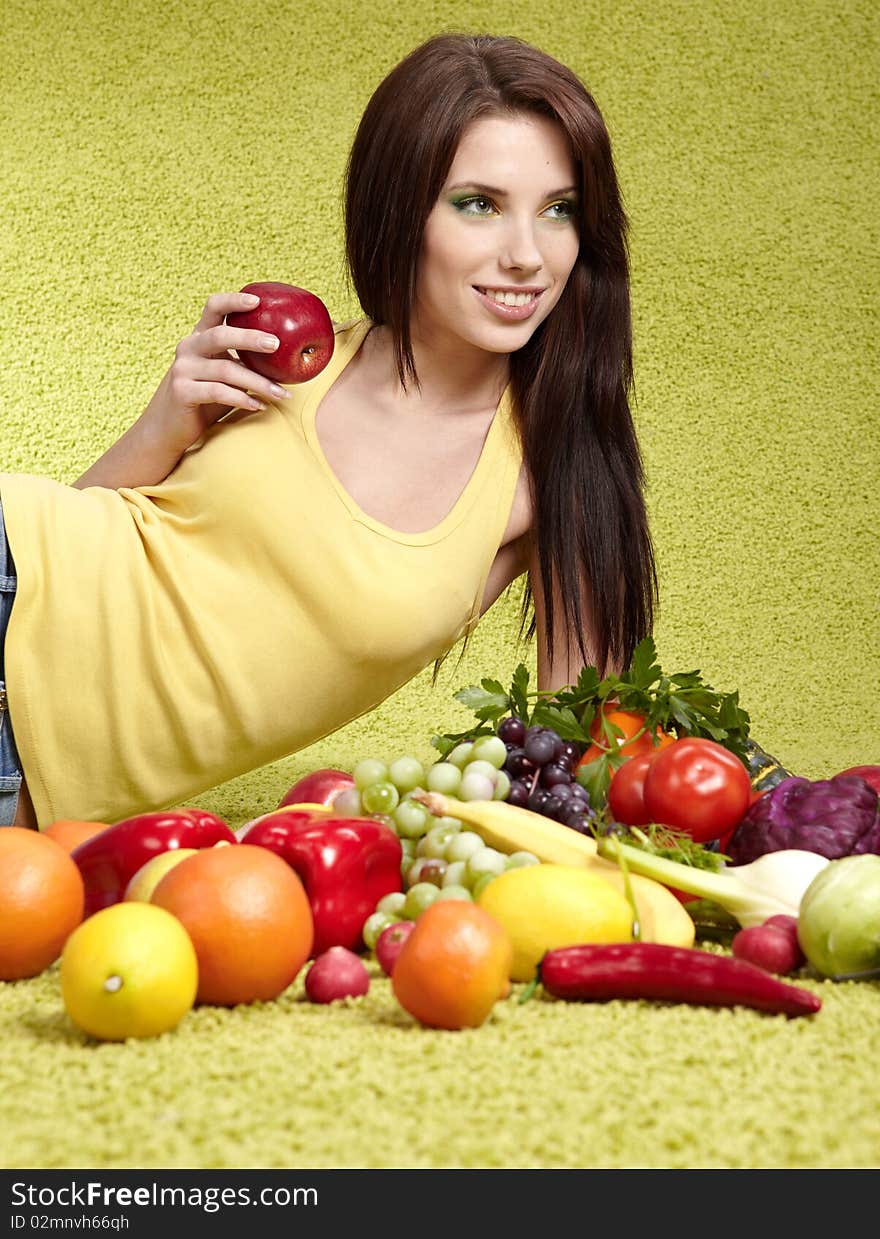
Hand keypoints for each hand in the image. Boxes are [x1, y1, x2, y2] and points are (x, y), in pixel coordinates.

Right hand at [144, 290, 290, 458]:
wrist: (168, 429)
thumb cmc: (204, 400)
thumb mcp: (223, 376)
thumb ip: (244, 363)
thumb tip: (290, 359)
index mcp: (199, 338)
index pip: (213, 308)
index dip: (234, 301)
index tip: (258, 301)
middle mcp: (188, 349)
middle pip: (220, 335)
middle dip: (250, 338)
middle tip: (276, 344)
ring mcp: (183, 370)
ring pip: (226, 369)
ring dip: (259, 382)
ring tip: (282, 393)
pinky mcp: (182, 392)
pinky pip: (218, 392)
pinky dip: (243, 399)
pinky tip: (260, 406)